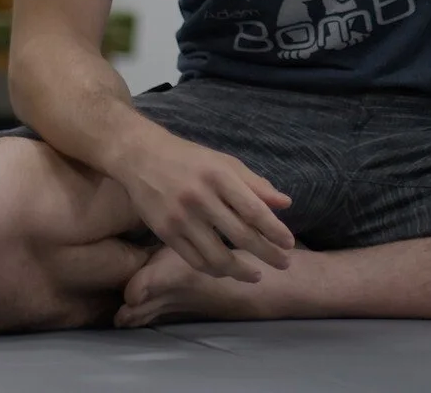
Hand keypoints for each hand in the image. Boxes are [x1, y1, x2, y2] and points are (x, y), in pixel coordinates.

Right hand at [113, 128, 295, 282]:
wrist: (141, 157)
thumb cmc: (189, 159)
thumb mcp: (224, 162)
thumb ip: (255, 184)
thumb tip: (285, 204)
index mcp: (219, 176)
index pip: (254, 210)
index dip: (274, 230)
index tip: (289, 243)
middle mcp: (200, 198)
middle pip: (240, 235)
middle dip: (267, 253)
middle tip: (284, 264)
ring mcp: (180, 218)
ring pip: (217, 256)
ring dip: (241, 270)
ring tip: (256, 275)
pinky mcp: (164, 232)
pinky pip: (194, 260)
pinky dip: (214, 270)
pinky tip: (226, 271)